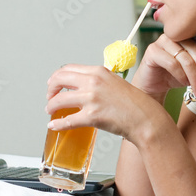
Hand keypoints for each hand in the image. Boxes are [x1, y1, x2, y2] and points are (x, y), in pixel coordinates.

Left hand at [46, 64, 161, 141]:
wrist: (145, 118)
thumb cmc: (134, 104)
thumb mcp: (114, 83)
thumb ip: (98, 82)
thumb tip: (82, 88)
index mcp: (98, 71)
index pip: (68, 69)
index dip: (56, 77)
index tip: (54, 84)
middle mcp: (93, 82)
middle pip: (59, 79)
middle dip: (50, 89)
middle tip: (50, 97)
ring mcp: (92, 99)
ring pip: (59, 100)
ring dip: (51, 106)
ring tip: (51, 111)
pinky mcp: (92, 116)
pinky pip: (68, 120)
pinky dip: (57, 124)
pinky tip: (54, 126)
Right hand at [133, 33, 195, 101]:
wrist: (152, 86)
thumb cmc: (175, 76)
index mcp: (190, 34)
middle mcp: (177, 34)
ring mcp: (163, 41)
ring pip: (187, 59)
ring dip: (195, 80)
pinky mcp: (152, 51)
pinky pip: (172, 63)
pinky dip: (181, 76)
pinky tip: (184, 84)